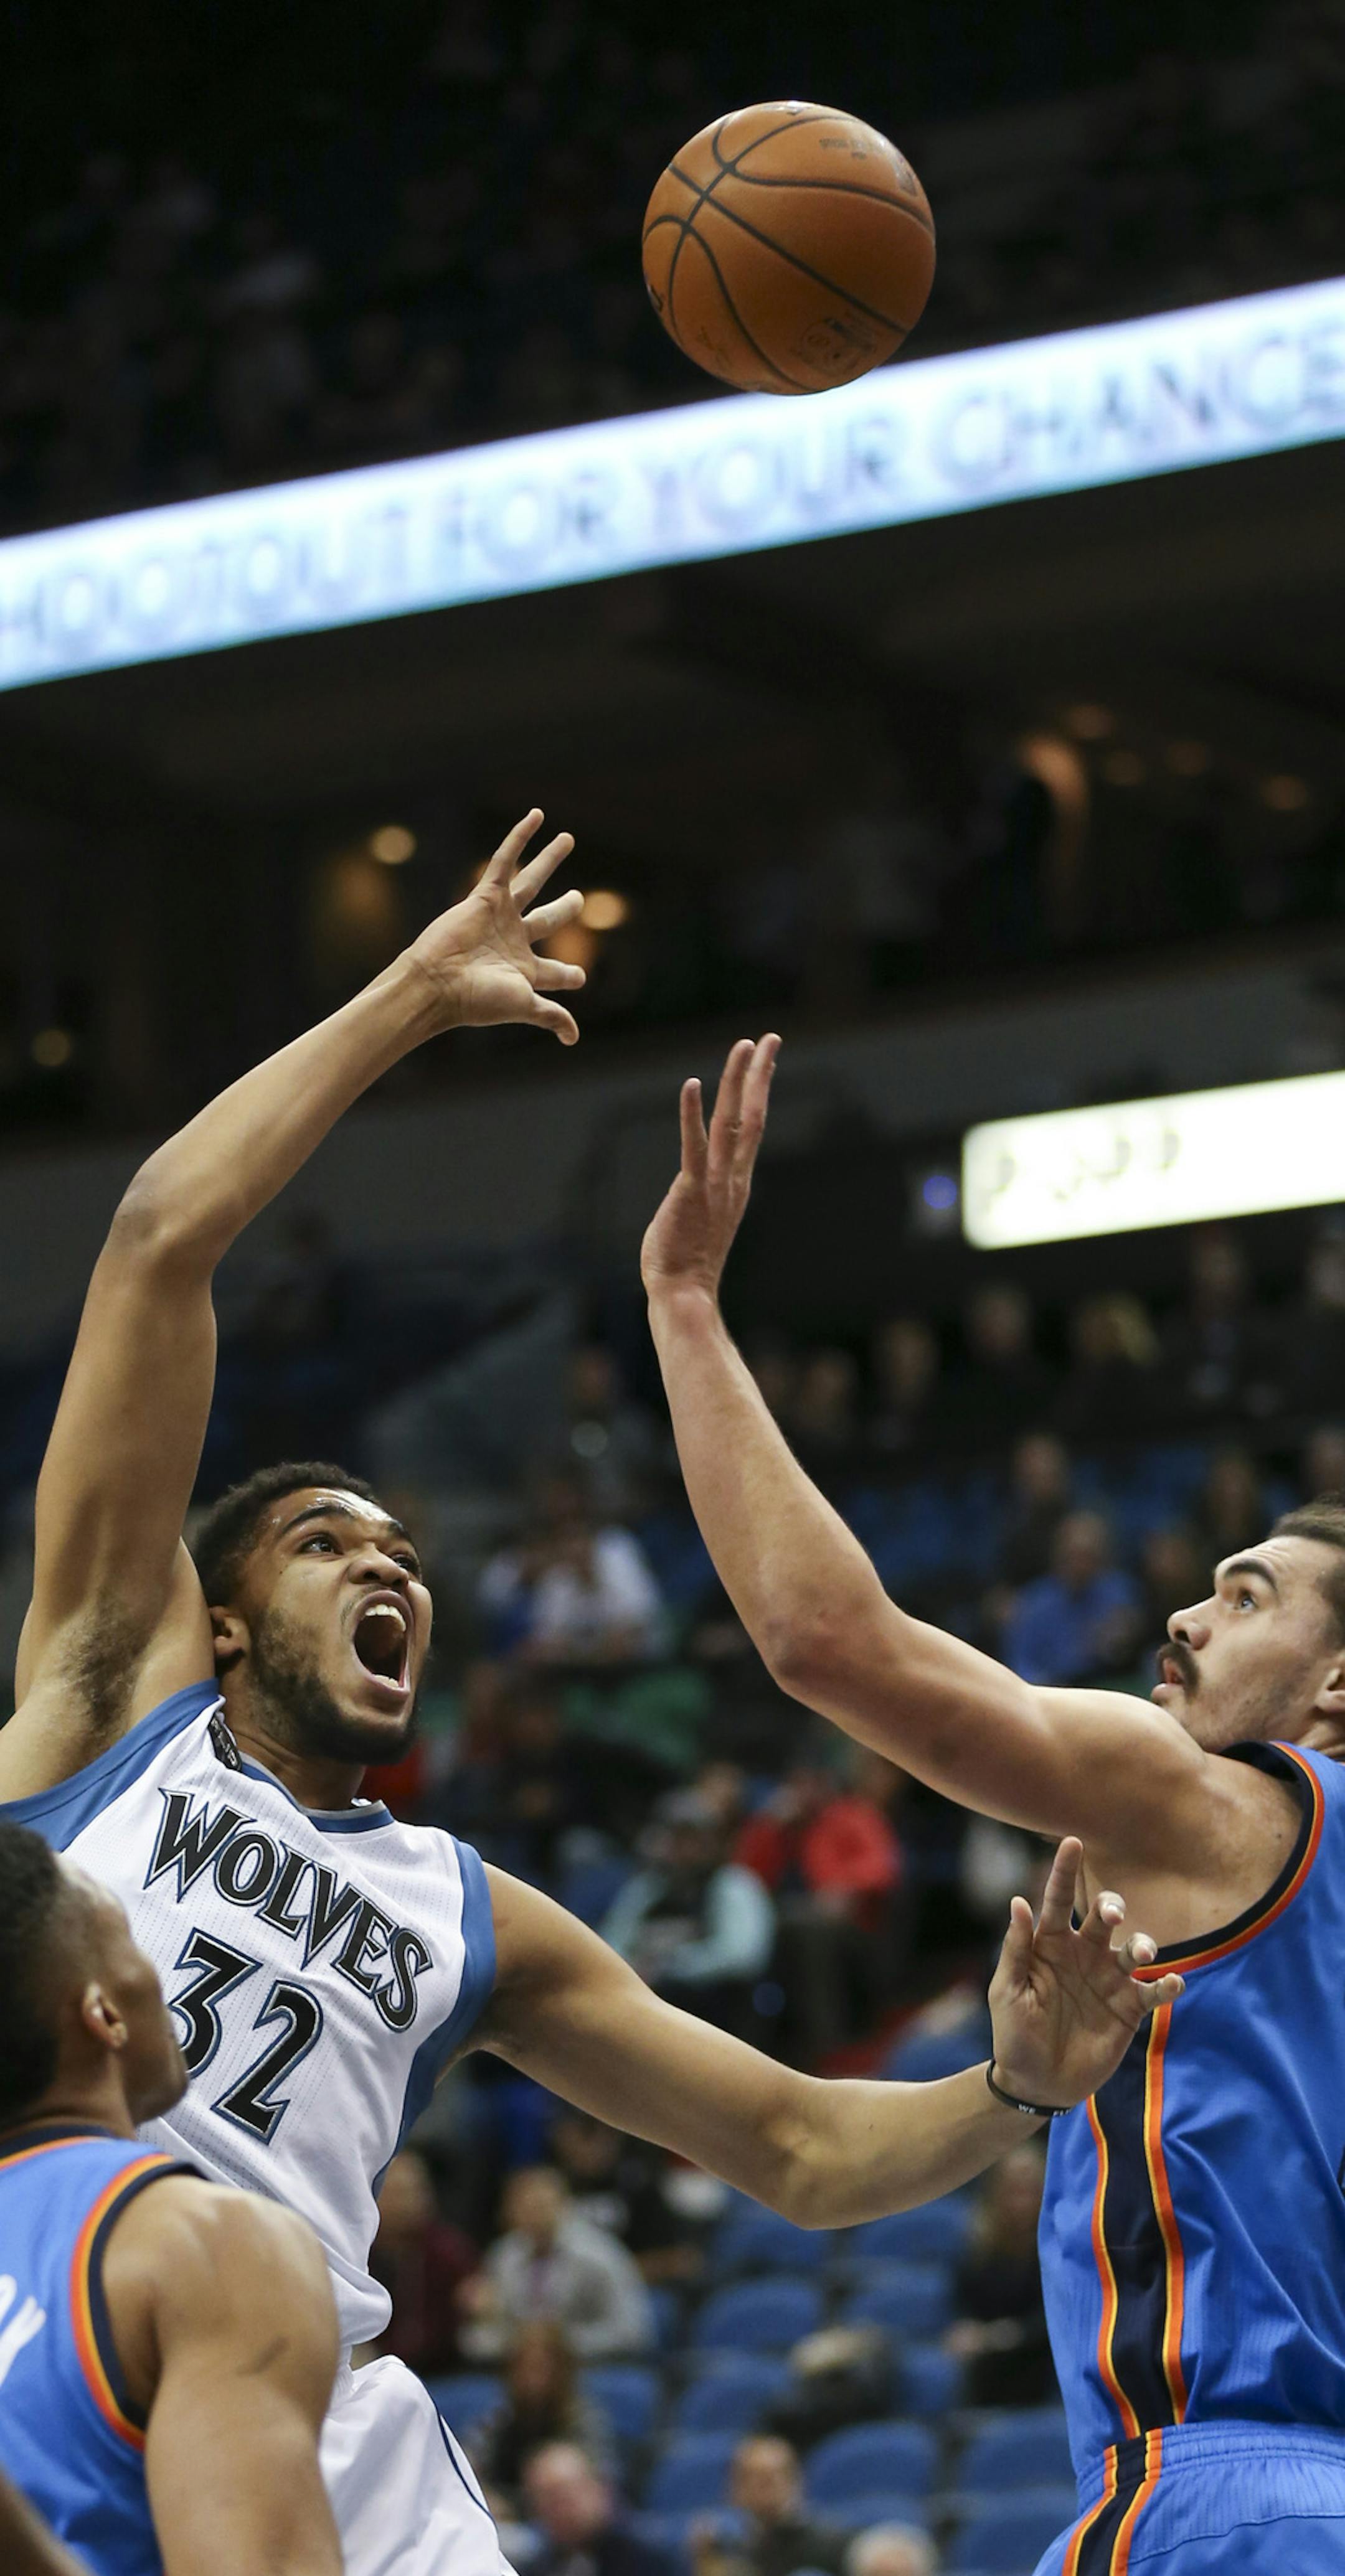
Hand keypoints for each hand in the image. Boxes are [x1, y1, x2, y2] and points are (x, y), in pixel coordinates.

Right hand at [402, 809, 585, 1043]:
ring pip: (531, 881)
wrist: (437, 983)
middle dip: (564, 909)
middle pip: (547, 919)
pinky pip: (504, 861)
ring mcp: (499, 917)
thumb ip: (551, 1016)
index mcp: (525, 971)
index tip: (580, 977)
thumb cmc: (478, 999)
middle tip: (579, 899)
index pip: (554, 971)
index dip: (569, 974)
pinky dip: (519, 839)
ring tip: (567, 839)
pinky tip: (536, 818)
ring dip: (549, 860)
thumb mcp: (524, 1005)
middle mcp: (513, 941)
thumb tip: (573, 1039)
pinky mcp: (483, 897)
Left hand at [641, 1034, 779, 1301]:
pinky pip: (693, 1146)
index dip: (759, 1090)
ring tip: (745, 1046)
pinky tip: (692, 1084)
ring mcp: (715, 1183)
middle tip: (769, 1038)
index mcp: (737, 1182)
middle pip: (753, 1115)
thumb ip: (705, 1196)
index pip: (753, 1127)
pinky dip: (692, 1114)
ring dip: (738, 1081)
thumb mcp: (703, 1219)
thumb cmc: (687, 1262)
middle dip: (760, 1074)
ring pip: (733, 1122)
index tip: (765, 1059)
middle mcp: (733, 1178)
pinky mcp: (691, 1190)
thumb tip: (700, 1188)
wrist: (685, 1292)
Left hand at [987, 1837, 1182, 2109]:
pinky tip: (1171, 1982)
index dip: (1065, 1871)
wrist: (1037, 2082)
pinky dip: (1166, 1984)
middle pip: (1105, 1916)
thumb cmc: (1013, 2033)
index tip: (1072, 1841)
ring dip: (1143, 1944)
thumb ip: (1016, 1949)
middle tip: (1113, 1915)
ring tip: (1142, 1953)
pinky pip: (1153, 1990)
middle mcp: (1085, 1954)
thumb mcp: (1008, 1991)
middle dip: (1113, 1906)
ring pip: (1135, 1948)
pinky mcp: (1129, 2008)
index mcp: (1051, 1944)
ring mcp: (1110, 1979)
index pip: (1058, 1899)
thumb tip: (1018, 1901)